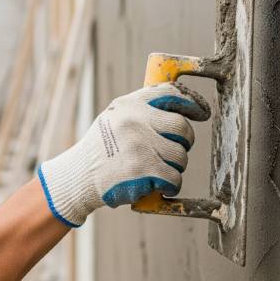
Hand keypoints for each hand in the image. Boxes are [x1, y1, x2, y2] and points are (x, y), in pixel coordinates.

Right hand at [37, 82, 210, 226]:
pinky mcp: (144, 170)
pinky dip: (171, 186)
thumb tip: (180, 108)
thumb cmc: (100, 151)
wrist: (78, 178)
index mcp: (129, 105)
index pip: (170, 93)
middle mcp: (134, 121)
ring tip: (157, 171)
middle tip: (175, 151)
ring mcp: (139, 145)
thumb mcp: (114, 120)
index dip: (191, 103)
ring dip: (175, 167)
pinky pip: (175, 178)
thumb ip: (141, 112)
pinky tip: (161, 187)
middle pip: (182, 127)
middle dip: (185, 142)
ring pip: (181, 156)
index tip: (202, 113)